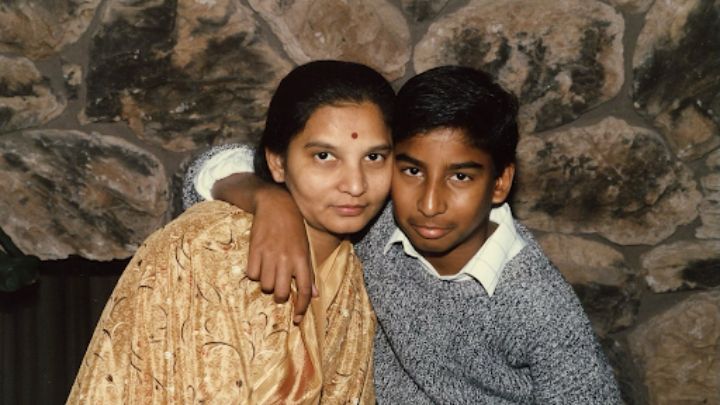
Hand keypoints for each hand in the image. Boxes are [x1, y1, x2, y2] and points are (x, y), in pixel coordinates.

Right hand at [214, 174, 317, 323]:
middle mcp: (286, 259)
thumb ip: (308, 272)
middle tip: (278, 287)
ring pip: (265, 285)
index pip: (303, 291)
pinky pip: (252, 274)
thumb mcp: (306, 248)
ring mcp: (270, 255)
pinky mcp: (255, 250)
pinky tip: (259, 263)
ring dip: (266, 283)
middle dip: (279, 295)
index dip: (301, 308)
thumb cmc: (294, 228)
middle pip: (280, 294)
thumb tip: (314, 295)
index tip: (297, 319)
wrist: (276, 205)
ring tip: (269, 271)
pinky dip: (255, 273)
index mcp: (302, 259)